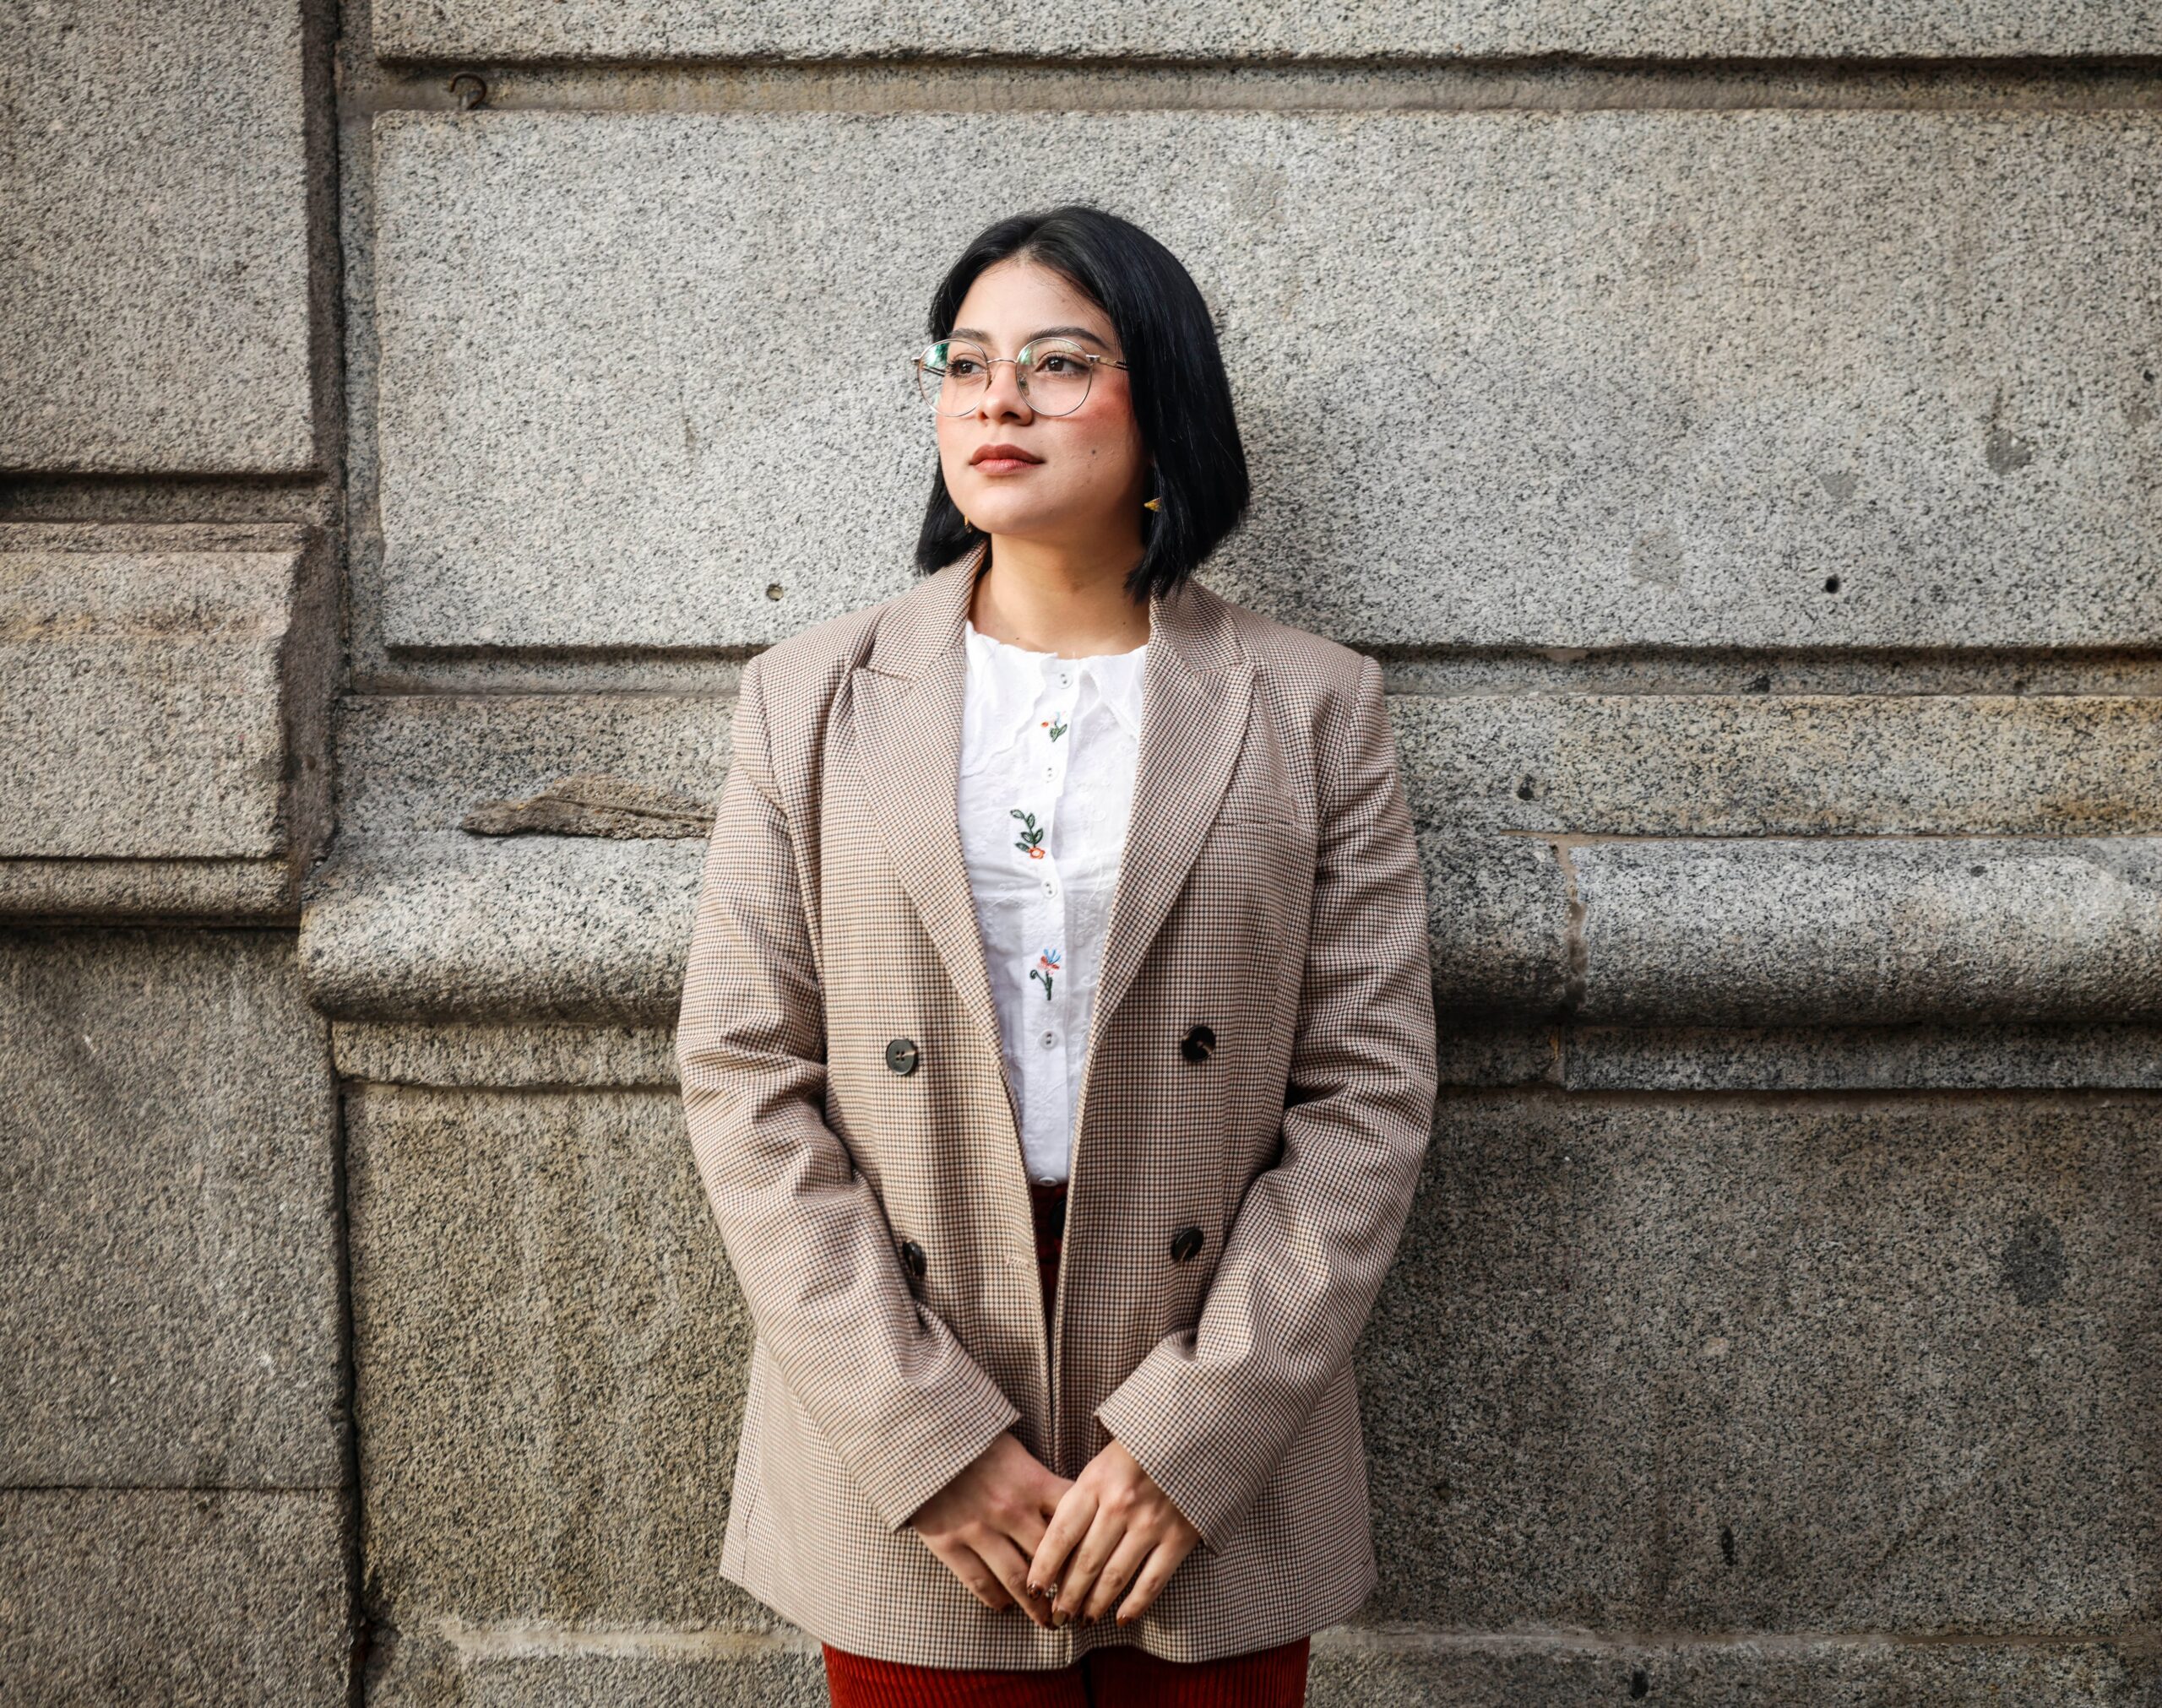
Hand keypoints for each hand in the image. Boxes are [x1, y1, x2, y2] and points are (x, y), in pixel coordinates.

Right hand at [906, 1431, 1072, 1626]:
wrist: (920, 1438)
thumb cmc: (973, 1440)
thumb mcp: (1015, 1452)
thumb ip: (1039, 1481)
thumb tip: (1067, 1510)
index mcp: (1032, 1483)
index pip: (1073, 1522)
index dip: (1087, 1548)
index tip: (1095, 1567)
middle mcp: (1010, 1510)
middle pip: (1049, 1558)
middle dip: (1066, 1586)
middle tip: (1076, 1604)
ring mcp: (978, 1529)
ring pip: (1017, 1580)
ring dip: (1035, 1606)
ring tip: (1047, 1619)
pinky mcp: (949, 1543)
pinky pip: (979, 1582)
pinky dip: (996, 1600)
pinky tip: (1005, 1606)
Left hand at [1026, 1437, 1201, 1627]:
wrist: (1193, 1434)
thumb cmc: (1138, 1450)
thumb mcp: (1102, 1464)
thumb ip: (1081, 1500)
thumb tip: (1057, 1548)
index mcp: (1095, 1482)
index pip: (1061, 1535)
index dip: (1044, 1567)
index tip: (1033, 1588)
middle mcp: (1120, 1505)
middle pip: (1085, 1562)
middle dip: (1067, 1595)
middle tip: (1057, 1616)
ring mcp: (1151, 1523)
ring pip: (1115, 1576)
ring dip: (1095, 1604)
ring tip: (1083, 1619)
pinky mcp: (1180, 1537)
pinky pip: (1153, 1580)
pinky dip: (1135, 1604)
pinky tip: (1121, 1618)